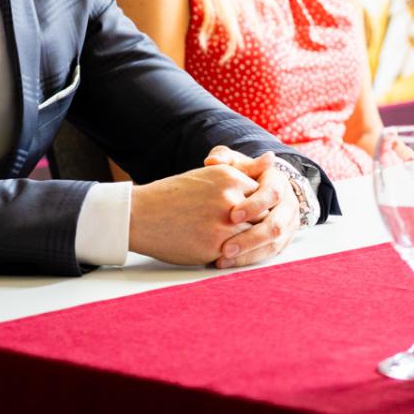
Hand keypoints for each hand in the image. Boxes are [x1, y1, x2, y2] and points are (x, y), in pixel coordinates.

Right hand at [127, 164, 261, 266]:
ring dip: (247, 241)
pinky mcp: (216, 246)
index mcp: (230, 177)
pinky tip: (219, 252)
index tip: (245, 212)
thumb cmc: (174, 195)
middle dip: (256, 224)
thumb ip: (243, 170)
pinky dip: (234, 255)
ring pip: (254, 236)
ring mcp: (225, 223)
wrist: (141, 215)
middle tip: (241, 230)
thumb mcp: (210, 175)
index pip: (263, 193)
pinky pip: (238, 254)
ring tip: (231, 242)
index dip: (256, 206)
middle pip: (264, 215)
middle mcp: (231, 198)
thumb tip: (272, 158)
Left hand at [203, 147, 301, 268]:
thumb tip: (212, 161)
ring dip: (249, 253)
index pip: (272, 194)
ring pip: (274, 243)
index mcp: (278, 181)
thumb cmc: (244, 175)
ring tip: (223, 259)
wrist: (263, 189)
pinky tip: (227, 263)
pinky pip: (269, 253)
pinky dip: (249, 260)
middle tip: (226, 247)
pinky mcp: (283, 240)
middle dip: (251, 238)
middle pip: (276, 225)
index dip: (254, 205)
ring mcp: (288, 224)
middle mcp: (288, 204)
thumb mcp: (237, 163)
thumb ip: (225, 159)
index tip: (232, 215)